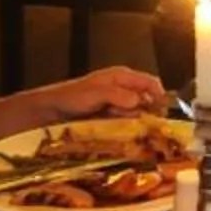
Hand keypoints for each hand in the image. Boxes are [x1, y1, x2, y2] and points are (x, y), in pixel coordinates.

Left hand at [39, 66, 165, 122]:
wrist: (49, 112)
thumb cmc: (70, 97)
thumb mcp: (96, 93)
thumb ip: (118, 95)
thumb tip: (139, 102)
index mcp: (122, 77)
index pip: (151, 84)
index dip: (160, 97)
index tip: (161, 114)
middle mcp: (123, 90)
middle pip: (147, 101)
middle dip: (145, 113)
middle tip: (132, 121)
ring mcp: (117, 105)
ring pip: (137, 115)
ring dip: (132, 123)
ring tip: (117, 125)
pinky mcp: (111, 119)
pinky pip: (126, 125)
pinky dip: (125, 130)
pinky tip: (117, 134)